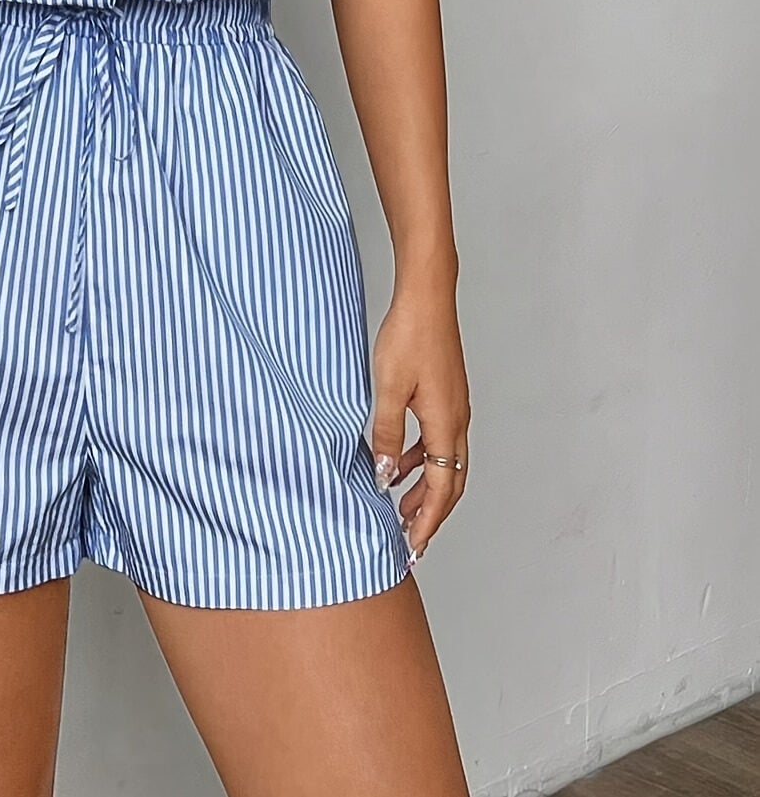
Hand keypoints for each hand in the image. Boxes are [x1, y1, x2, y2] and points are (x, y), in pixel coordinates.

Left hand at [368, 284, 470, 562]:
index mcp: (447, 424)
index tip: (413, 547)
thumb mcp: (387, 388)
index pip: (440, 488)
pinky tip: (398, 460)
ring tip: (399, 506)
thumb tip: (385, 475)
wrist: (427, 297)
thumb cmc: (409, 335)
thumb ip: (386, 434)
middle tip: (409, 539)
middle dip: (430, 514)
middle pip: (450, 482)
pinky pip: (438, 440)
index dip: (427, 521)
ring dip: (425, 488)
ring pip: (445, 462)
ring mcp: (454, 407)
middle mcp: (458, 420)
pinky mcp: (446, 395)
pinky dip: (421, 459)